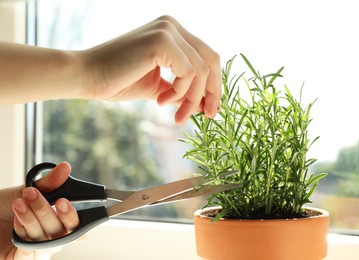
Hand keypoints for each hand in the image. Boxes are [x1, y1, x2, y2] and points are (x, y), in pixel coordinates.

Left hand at [0, 162, 78, 258]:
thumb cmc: (2, 207)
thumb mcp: (27, 191)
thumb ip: (48, 183)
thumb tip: (65, 167)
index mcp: (57, 222)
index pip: (75, 225)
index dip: (72, 216)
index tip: (64, 200)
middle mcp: (50, 239)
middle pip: (62, 232)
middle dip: (48, 211)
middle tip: (36, 195)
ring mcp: (36, 251)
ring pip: (46, 241)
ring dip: (33, 219)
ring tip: (20, 202)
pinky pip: (29, 251)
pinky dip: (24, 233)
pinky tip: (16, 220)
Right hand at [82, 15, 221, 124]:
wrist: (87, 76)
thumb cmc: (118, 80)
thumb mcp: (158, 87)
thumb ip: (181, 91)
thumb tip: (205, 105)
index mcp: (172, 32)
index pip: (207, 57)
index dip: (214, 85)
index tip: (210, 109)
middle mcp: (172, 26)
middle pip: (211, 60)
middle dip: (213, 92)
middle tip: (209, 116)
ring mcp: (167, 31)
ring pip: (202, 70)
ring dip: (191, 99)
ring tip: (176, 114)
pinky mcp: (161, 41)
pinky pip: (188, 72)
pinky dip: (179, 92)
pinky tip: (160, 101)